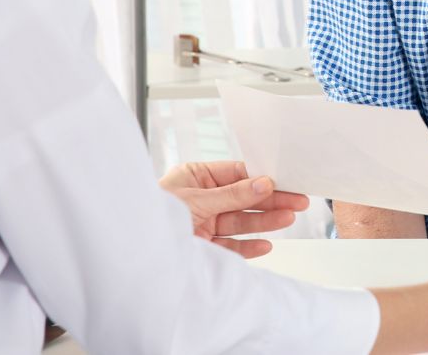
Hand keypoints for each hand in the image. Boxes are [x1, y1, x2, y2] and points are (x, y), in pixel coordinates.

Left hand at [158, 160, 309, 257]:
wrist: (130, 253)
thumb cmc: (151, 214)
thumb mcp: (196, 199)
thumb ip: (232, 194)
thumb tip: (263, 183)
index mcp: (196, 177)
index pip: (237, 174)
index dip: (263, 178)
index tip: (286, 181)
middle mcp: (202, 199)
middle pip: (244, 198)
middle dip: (271, 200)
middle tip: (297, 201)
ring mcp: (204, 223)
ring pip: (241, 221)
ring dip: (265, 221)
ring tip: (288, 219)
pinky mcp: (203, 246)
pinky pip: (231, 245)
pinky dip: (248, 246)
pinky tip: (266, 244)